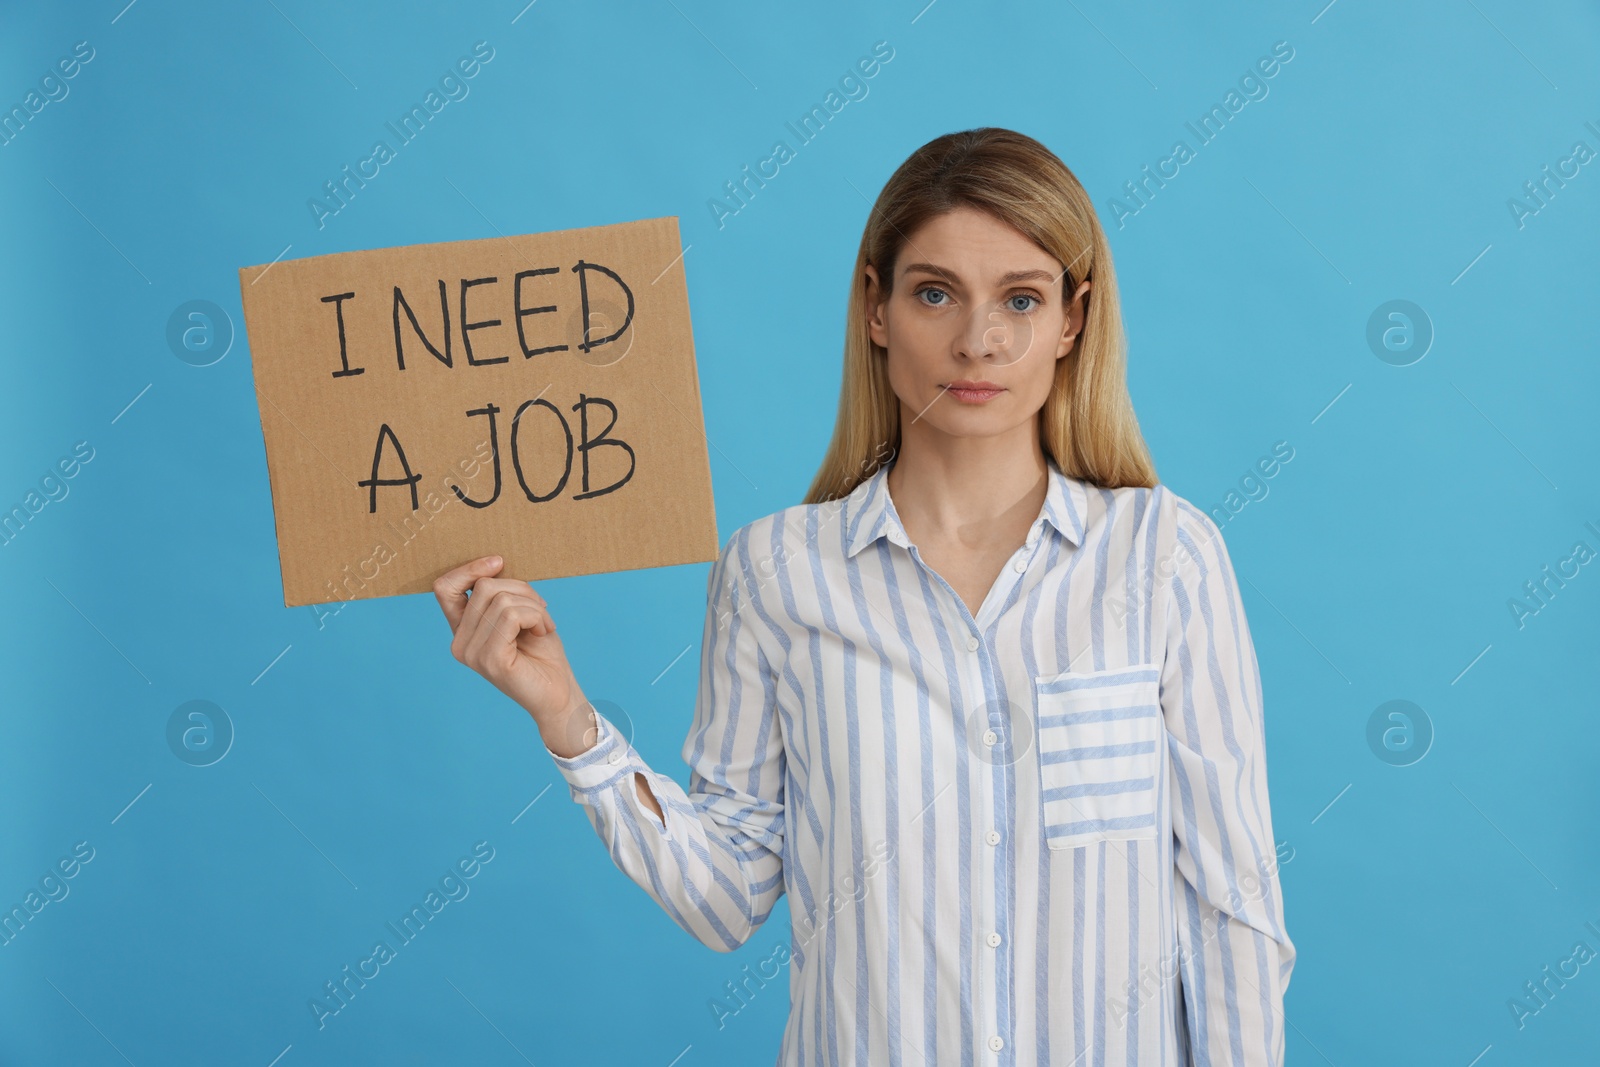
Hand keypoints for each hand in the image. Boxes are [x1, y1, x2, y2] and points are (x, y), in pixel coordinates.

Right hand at [433, 555, 594, 753]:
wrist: (559, 693)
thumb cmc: (542, 653)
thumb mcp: (519, 613)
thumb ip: (501, 594)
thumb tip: (495, 564)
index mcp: (462, 630)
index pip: (444, 588)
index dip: (469, 569)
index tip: (499, 562)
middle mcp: (460, 643)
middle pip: (483, 587)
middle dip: (521, 590)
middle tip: (540, 609)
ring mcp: (472, 653)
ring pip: (501, 599)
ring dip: (533, 606)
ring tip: (543, 624)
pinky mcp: (490, 660)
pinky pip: (511, 616)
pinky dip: (535, 616)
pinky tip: (543, 631)